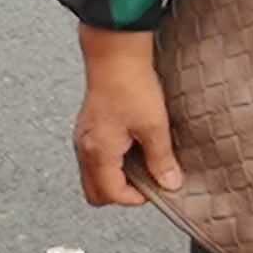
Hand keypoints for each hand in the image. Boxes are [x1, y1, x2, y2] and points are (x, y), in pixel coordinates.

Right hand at [73, 25, 180, 207]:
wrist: (115, 54)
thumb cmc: (130, 85)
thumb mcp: (154, 126)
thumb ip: (160, 160)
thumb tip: (169, 183)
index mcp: (99, 152)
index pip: (111, 194)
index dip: (136, 197)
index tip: (156, 184)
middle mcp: (85, 148)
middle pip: (96, 191)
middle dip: (121, 192)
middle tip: (146, 178)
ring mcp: (84, 138)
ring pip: (94, 175)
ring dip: (117, 175)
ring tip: (141, 159)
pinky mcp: (88, 128)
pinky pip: (95, 158)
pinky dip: (112, 161)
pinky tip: (131, 145)